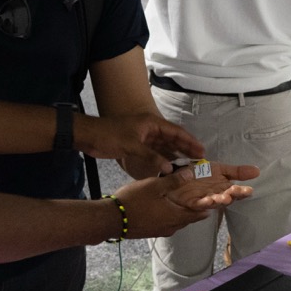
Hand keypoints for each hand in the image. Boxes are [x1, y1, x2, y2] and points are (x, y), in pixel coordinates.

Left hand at [76, 112, 204, 172]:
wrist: (89, 136)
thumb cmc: (110, 135)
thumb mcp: (131, 146)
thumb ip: (151, 156)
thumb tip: (170, 167)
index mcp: (151, 123)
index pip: (176, 131)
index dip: (189, 141)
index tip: (201, 150)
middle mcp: (150, 128)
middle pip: (172, 138)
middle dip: (186, 147)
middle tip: (199, 159)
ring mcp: (144, 137)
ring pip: (164, 146)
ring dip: (176, 153)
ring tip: (188, 163)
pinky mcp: (137, 145)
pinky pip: (154, 151)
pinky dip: (163, 157)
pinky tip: (170, 165)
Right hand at [115, 162, 257, 237]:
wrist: (111, 221)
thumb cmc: (133, 201)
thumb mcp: (155, 186)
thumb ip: (174, 180)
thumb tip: (193, 173)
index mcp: (177, 214)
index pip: (202, 211)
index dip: (212, 205)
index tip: (220, 200)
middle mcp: (173, 225)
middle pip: (192, 218)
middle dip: (200, 209)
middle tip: (208, 201)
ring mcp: (162, 231)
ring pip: (180, 221)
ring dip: (186, 213)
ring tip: (189, 203)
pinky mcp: (153, 232)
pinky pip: (169, 224)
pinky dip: (173, 216)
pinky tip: (168, 210)